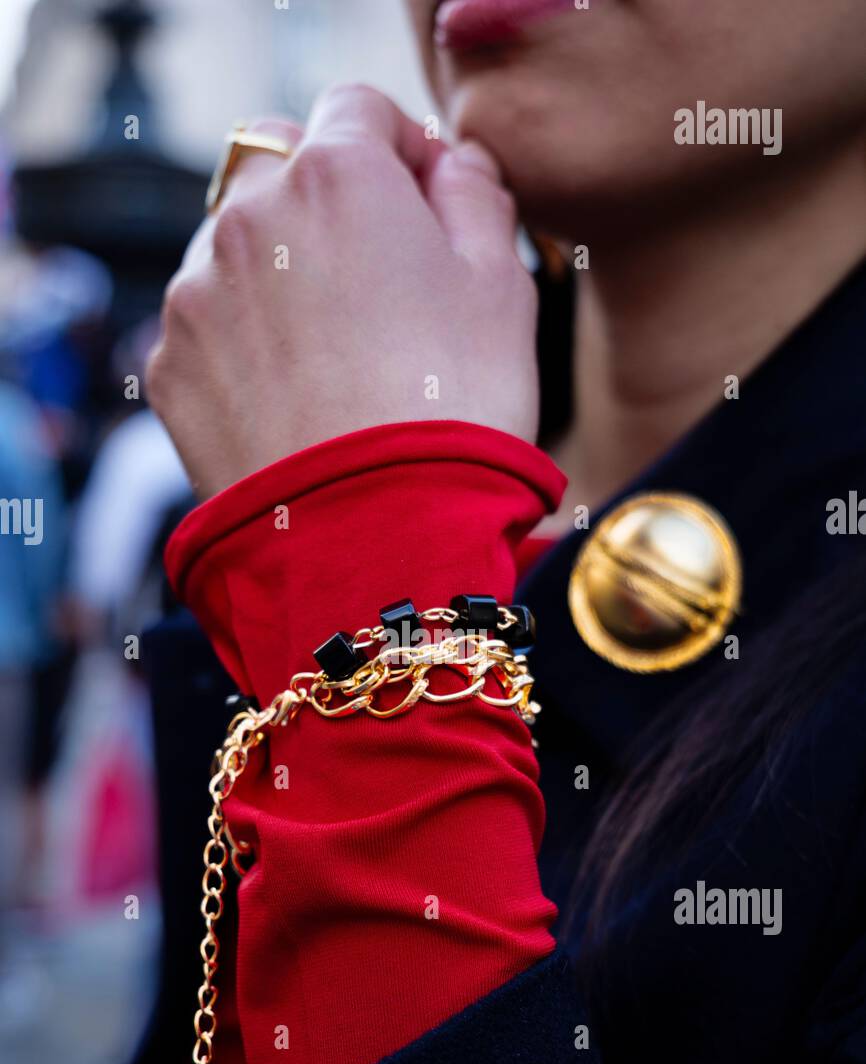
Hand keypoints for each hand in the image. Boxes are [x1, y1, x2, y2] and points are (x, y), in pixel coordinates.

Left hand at [145, 84, 539, 497]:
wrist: (373, 540)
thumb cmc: (453, 411)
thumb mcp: (504, 288)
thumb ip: (475, 198)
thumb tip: (452, 168)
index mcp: (337, 176)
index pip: (359, 109)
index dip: (401, 151)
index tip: (426, 205)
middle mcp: (247, 216)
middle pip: (283, 168)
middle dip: (329, 204)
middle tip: (380, 282)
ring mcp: (195, 292)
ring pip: (236, 249)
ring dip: (279, 274)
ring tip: (335, 357)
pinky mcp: (169, 364)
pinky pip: (208, 326)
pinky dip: (244, 344)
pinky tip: (294, 399)